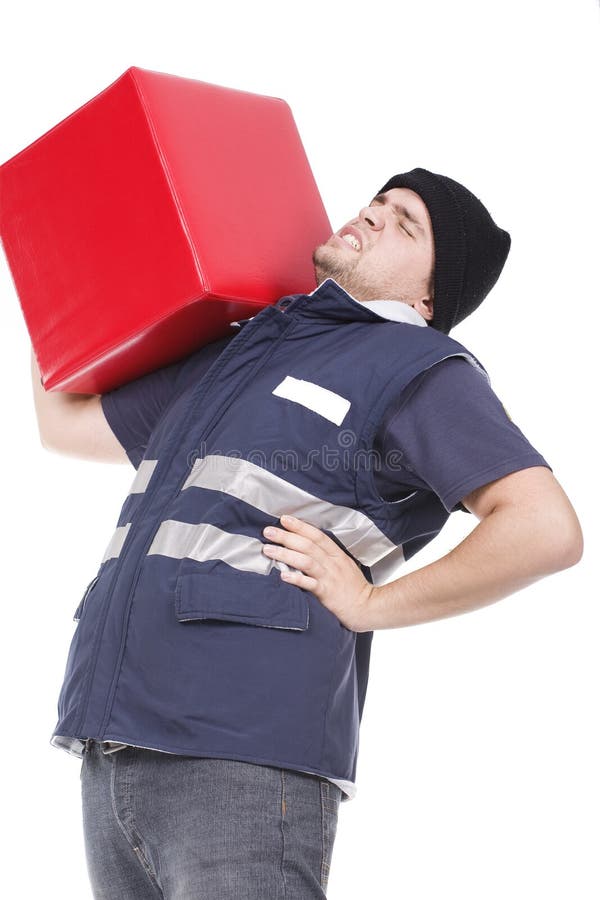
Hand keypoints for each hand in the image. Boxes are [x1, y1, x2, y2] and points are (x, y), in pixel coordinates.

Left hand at [261, 515, 376, 632]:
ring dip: (285, 554)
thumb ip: (327, 556)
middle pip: (308, 545)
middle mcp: (333, 563)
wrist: (367, 607)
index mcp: (337, 555)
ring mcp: (330, 578)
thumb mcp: (343, 565)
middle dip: (286, 536)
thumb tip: (305, 547)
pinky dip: (296, 579)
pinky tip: (283, 575)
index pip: (317, 535)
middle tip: (268, 531)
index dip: (300, 526)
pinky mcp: (327, 593)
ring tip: (268, 550)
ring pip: (306, 561)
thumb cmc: (353, 588)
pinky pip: (310, 584)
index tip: (284, 519)